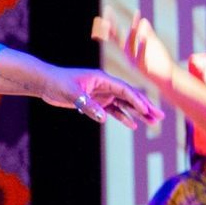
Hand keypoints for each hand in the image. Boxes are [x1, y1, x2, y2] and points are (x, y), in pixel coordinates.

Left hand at [42, 63, 160, 128]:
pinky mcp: (95, 102)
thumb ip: (87, 105)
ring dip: (138, 113)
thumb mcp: (72, 94)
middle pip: (130, 97)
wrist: (45, 82)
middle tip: (160, 116)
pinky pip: (113, 110)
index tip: (147, 110)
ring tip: (152, 123)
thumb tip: (103, 118)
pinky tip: (133, 125)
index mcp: (102, 79)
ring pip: (124, 105)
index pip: (125, 90)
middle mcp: (105, 86)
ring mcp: (102, 94)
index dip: (136, 100)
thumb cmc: (57, 83)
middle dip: (145, 107)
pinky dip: (122, 117)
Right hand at [94, 14, 176, 86]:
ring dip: (131, 34)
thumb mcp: (153, 43)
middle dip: (112, 27)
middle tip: (107, 14)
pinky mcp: (144, 67)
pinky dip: (142, 46)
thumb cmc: (159, 61)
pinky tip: (143, 37)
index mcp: (129, 49)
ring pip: (130, 47)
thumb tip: (143, 20)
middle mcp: (128, 55)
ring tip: (134, 23)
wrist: (167, 78)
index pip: (116, 34)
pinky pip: (141, 56)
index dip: (111, 22)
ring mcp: (134, 61)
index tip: (107, 9)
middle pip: (117, 39)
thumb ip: (147, 32)